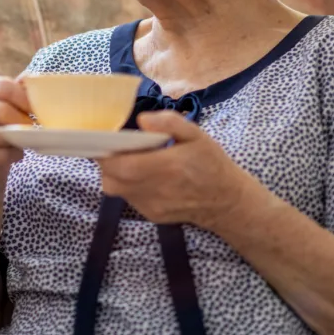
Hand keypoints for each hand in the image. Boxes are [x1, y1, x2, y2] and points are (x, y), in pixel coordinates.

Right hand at [0, 76, 33, 193]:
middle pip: (1, 110)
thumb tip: (32, 78)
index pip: (2, 86)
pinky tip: (14, 154)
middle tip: (31, 127)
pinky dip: (11, 155)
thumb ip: (17, 91)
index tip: (33, 109)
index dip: (23, 98)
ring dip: (16, 139)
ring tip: (22, 141)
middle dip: (21, 120)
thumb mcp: (5, 104)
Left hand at [96, 111, 258, 231]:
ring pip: (115, 189)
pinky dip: (127, 185)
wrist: (227, 202)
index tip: (106, 139)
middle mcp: (156, 190)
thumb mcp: (197, 135)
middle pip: (112, 178)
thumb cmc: (211, 163)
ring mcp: (152, 206)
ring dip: (115, 173)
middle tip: (116, 147)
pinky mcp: (151, 215)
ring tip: (129, 159)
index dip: (107, 153)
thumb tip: (142, 119)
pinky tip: (142, 176)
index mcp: (168, 167)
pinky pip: (128, 197)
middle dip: (107, 161)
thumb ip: (170, 123)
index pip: (122, 165)